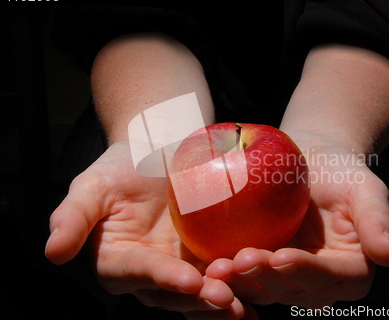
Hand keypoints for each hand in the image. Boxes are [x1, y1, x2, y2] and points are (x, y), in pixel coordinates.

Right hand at [45, 141, 246, 318]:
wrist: (158, 153)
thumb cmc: (122, 166)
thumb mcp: (92, 185)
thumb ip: (72, 218)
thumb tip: (52, 252)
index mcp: (119, 262)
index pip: (140, 273)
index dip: (163, 279)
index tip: (189, 281)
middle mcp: (151, 275)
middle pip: (175, 294)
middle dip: (200, 301)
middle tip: (228, 302)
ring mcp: (182, 269)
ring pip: (202, 294)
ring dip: (225, 302)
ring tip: (248, 306)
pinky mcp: (207, 258)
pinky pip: (225, 274)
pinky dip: (244, 282)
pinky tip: (266, 285)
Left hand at [206, 146, 388, 308]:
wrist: (310, 163)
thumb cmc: (341, 172)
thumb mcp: (366, 188)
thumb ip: (377, 221)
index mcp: (350, 271)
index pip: (330, 277)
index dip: (306, 271)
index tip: (281, 257)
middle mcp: (319, 284)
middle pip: (293, 289)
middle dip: (266, 279)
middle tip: (239, 261)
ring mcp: (287, 279)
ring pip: (265, 289)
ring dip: (241, 283)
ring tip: (217, 267)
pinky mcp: (262, 269)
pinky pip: (245, 277)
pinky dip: (229, 274)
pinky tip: (208, 263)